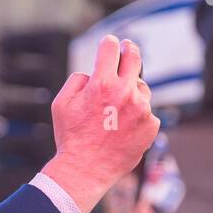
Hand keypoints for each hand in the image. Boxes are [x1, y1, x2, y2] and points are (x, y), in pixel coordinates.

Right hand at [41, 36, 159, 212]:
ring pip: (141, 88)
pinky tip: (123, 126)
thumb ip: (78, 80)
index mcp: (101, 83)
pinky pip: (147, 111)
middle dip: (129, 50)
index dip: (109, 43)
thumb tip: (93, 74)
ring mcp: (141, 109)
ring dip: (131, 90)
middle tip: (128, 48)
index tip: (111, 43)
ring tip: (117, 107)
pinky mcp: (151, 125)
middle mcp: (125, 93)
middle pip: (134, 58)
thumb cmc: (70, 137)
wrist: (86, 169)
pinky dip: (137, 115)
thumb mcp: (61, 103)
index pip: (110, 49)